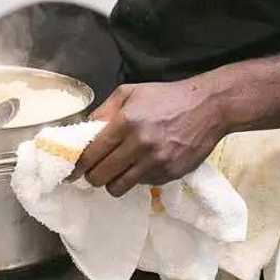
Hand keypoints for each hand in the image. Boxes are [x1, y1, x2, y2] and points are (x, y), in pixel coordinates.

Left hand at [73, 80, 227, 196]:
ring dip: (112, 182)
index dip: (78, 165)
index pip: (91, 154)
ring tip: (115, 172)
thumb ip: (104, 111)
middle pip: (101, 176)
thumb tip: (85, 131)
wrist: (207, 108)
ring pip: (119, 187)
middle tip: (93, 171)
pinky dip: (136, 178)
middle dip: (92, 176)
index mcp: (126, 122)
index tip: (72, 170)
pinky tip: (141, 164)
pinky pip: (142, 185)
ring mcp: (156, 163)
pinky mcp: (170, 175)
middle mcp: (139, 145)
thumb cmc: (165, 97)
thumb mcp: (129, 92)